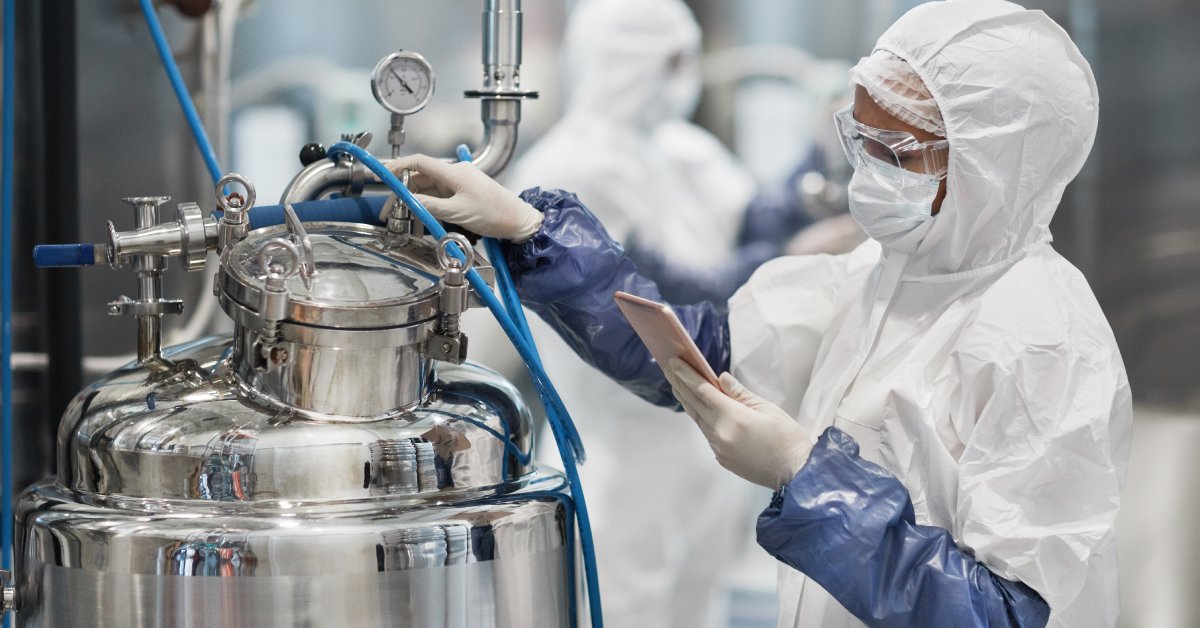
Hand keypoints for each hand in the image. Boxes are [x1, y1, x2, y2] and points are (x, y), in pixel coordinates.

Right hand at [383, 154, 542, 241]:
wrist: (518, 220)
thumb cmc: (495, 214)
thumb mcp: (458, 213)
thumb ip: (431, 206)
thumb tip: (409, 201)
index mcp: (454, 172)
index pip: (419, 162)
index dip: (398, 166)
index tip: (382, 175)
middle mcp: (455, 173)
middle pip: (421, 178)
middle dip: (402, 192)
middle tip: (389, 211)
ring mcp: (460, 182)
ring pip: (429, 188)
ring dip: (414, 201)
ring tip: (402, 217)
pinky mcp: (464, 192)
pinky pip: (440, 196)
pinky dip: (428, 205)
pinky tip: (421, 217)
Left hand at [665, 359, 811, 488]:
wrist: (796, 473)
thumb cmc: (788, 437)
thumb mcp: (768, 408)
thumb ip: (740, 394)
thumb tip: (720, 379)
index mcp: (733, 417)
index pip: (703, 391)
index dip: (687, 376)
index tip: (674, 363)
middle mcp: (720, 433)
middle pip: (695, 405)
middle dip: (680, 385)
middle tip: (668, 369)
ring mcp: (719, 448)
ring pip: (699, 420)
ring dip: (687, 402)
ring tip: (678, 386)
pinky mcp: (723, 459)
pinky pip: (708, 434)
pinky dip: (701, 419)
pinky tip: (699, 410)